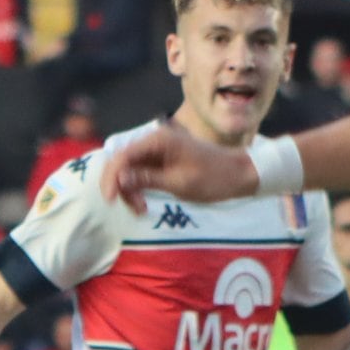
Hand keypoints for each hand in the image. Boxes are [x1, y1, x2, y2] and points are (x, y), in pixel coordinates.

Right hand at [100, 124, 256, 213]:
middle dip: (121, 186)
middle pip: (122, 162)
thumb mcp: (180, 183)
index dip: (112, 178)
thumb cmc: (213, 178)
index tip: (110, 200)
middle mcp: (154, 140)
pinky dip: (139, 188)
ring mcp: (157, 150)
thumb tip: (120, 179)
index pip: (123, 156)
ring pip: (129, 169)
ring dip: (130, 190)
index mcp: (158, 140)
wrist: (238, 174)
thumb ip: (148, 179)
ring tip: (142, 209)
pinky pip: (140, 172)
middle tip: (135, 208)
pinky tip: (144, 203)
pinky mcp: (161, 160)